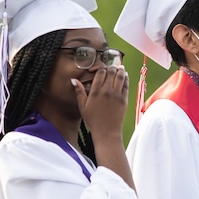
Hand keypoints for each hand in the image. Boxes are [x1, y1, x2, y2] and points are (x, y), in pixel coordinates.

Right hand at [72, 65, 134, 188]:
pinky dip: (126, 78)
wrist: (106, 132)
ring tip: (120, 67)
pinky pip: (126, 85)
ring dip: (120, 70)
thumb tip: (73, 80)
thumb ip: (79, 92)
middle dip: (112, 67)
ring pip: (120, 76)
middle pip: (111, 73)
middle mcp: (106, 91)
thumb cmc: (93, 120)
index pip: (100, 73)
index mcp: (95, 92)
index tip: (103, 67)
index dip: (102, 68)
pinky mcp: (124, 99)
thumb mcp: (82, 106)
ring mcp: (116, 95)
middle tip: (113, 65)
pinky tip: (125, 76)